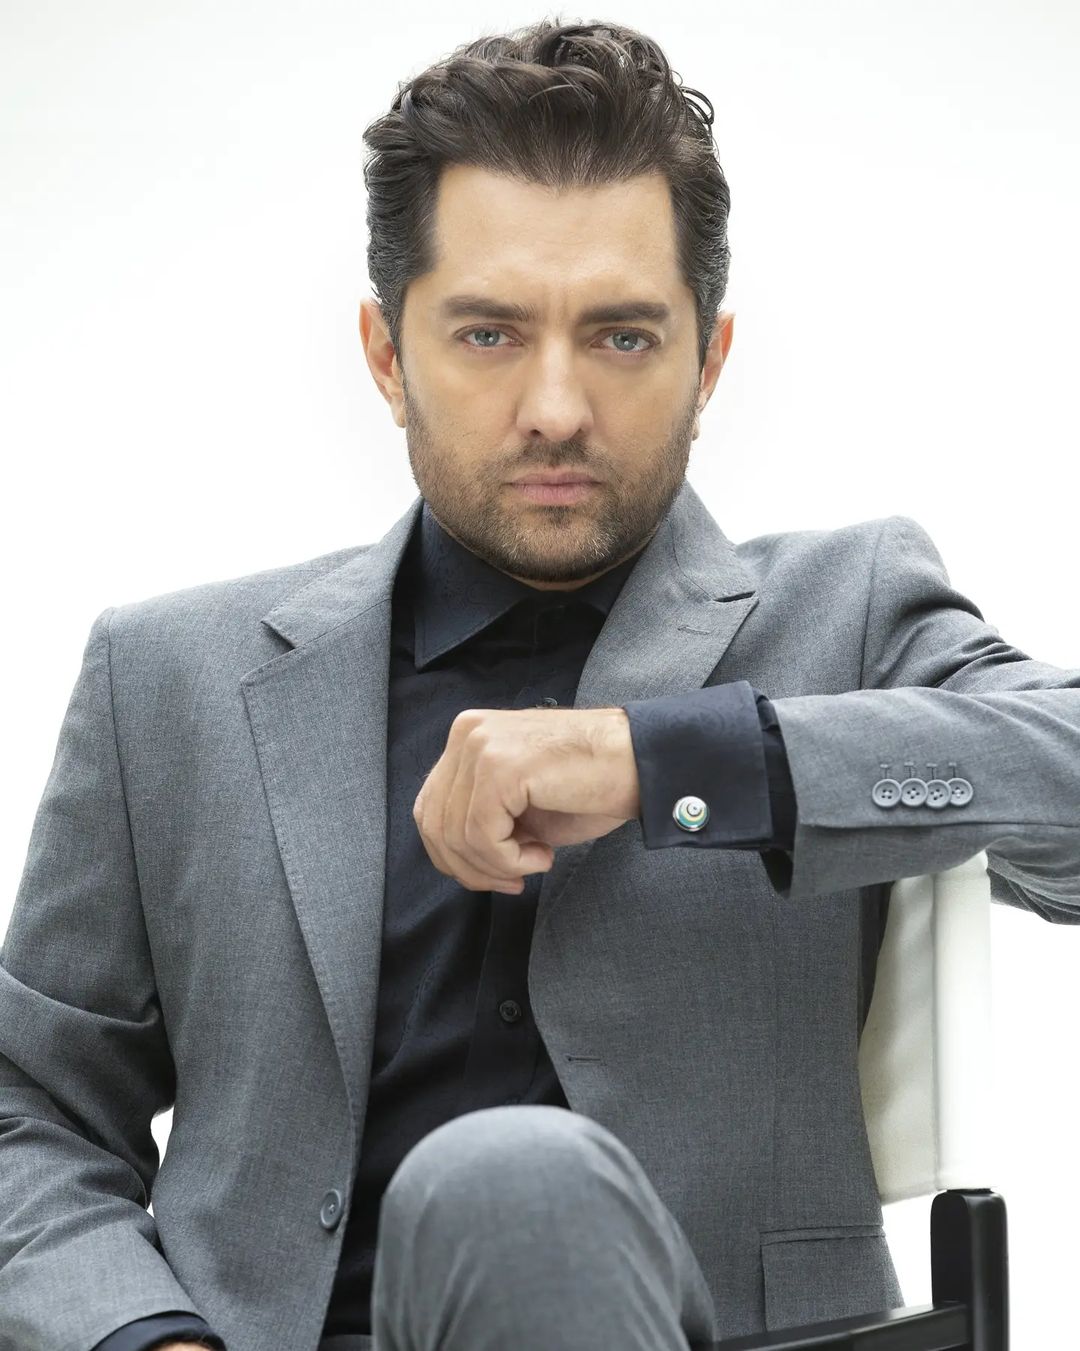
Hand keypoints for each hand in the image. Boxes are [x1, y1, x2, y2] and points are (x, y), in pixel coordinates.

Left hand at [412, 706, 639, 893]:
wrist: (639, 763)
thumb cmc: (589, 786)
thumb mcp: (518, 803)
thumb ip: (479, 816)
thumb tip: (453, 858)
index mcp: (468, 737)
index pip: (430, 809)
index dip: (454, 856)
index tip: (496, 875)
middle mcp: (466, 733)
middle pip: (435, 825)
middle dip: (472, 868)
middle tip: (514, 881)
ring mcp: (480, 747)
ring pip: (456, 836)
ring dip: (496, 866)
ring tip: (535, 862)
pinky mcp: (499, 768)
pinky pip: (481, 836)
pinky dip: (510, 860)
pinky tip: (542, 855)